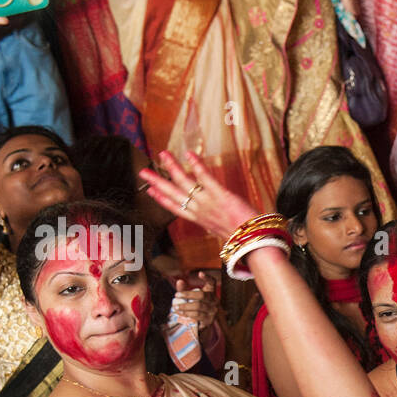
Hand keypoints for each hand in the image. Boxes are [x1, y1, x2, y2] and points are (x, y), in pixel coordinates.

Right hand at [139, 152, 259, 242]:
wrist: (254, 243)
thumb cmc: (242, 237)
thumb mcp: (222, 231)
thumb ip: (213, 223)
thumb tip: (211, 222)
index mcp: (199, 220)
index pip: (175, 208)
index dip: (161, 199)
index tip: (150, 191)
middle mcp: (199, 211)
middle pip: (173, 194)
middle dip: (157, 182)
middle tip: (143, 171)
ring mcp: (208, 203)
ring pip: (184, 183)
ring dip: (172, 167)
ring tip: (163, 154)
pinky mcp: (221, 195)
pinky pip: (205, 178)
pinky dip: (196, 165)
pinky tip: (188, 154)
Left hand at [171, 272, 218, 328]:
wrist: (200, 323)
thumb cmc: (194, 307)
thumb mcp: (188, 297)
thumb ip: (183, 290)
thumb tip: (179, 281)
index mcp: (211, 292)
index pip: (212, 282)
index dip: (207, 278)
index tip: (200, 273)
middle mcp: (215, 300)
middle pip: (202, 295)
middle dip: (187, 295)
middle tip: (176, 295)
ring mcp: (213, 311)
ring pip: (198, 305)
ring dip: (185, 306)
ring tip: (176, 307)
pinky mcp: (209, 319)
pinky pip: (198, 315)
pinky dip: (188, 313)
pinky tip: (181, 312)